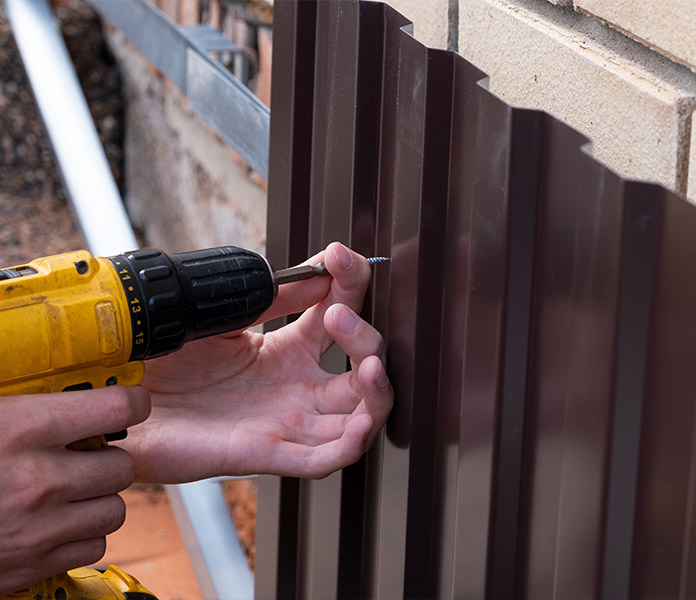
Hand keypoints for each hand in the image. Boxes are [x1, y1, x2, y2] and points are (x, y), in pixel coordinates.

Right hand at [0, 387, 149, 594]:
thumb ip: (18, 400)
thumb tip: (36, 361)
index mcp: (21, 430)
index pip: (116, 409)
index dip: (132, 404)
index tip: (130, 404)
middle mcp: (39, 480)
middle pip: (122, 465)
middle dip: (109, 458)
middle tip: (87, 455)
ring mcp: (39, 527)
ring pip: (114, 508)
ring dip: (99, 499)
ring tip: (73, 491)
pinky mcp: (33, 565)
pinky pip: (93, 546)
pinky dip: (83, 535)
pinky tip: (58, 523)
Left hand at [121, 243, 392, 482]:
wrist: (114, 399)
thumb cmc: (161, 361)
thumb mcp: (221, 318)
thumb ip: (270, 298)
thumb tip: (318, 270)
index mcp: (283, 351)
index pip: (337, 315)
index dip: (349, 286)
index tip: (342, 258)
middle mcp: (294, 386)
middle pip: (360, 367)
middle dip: (366, 338)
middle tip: (340, 314)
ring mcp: (285, 421)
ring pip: (357, 414)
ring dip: (374, 391)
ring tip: (368, 366)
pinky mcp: (266, 453)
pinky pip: (324, 458)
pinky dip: (352, 442)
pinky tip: (360, 420)